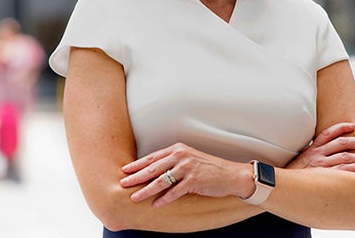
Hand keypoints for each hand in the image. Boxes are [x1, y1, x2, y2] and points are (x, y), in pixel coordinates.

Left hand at [118, 143, 252, 207]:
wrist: (231, 175)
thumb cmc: (209, 168)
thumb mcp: (189, 159)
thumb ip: (173, 162)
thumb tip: (155, 170)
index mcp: (177, 149)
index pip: (152, 157)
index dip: (137, 164)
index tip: (125, 170)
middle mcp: (180, 156)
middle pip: (153, 168)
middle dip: (136, 177)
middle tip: (122, 183)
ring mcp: (187, 168)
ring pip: (161, 181)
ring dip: (146, 190)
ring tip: (134, 197)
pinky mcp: (194, 181)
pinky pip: (175, 192)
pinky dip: (164, 199)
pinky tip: (155, 205)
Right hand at [288, 122, 354, 171]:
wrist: (278, 184)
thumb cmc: (290, 175)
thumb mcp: (298, 161)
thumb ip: (309, 156)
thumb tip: (319, 154)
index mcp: (311, 149)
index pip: (328, 133)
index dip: (341, 127)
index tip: (352, 126)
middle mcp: (317, 155)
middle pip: (342, 144)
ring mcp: (320, 165)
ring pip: (345, 157)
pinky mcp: (323, 175)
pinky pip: (342, 170)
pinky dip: (354, 167)